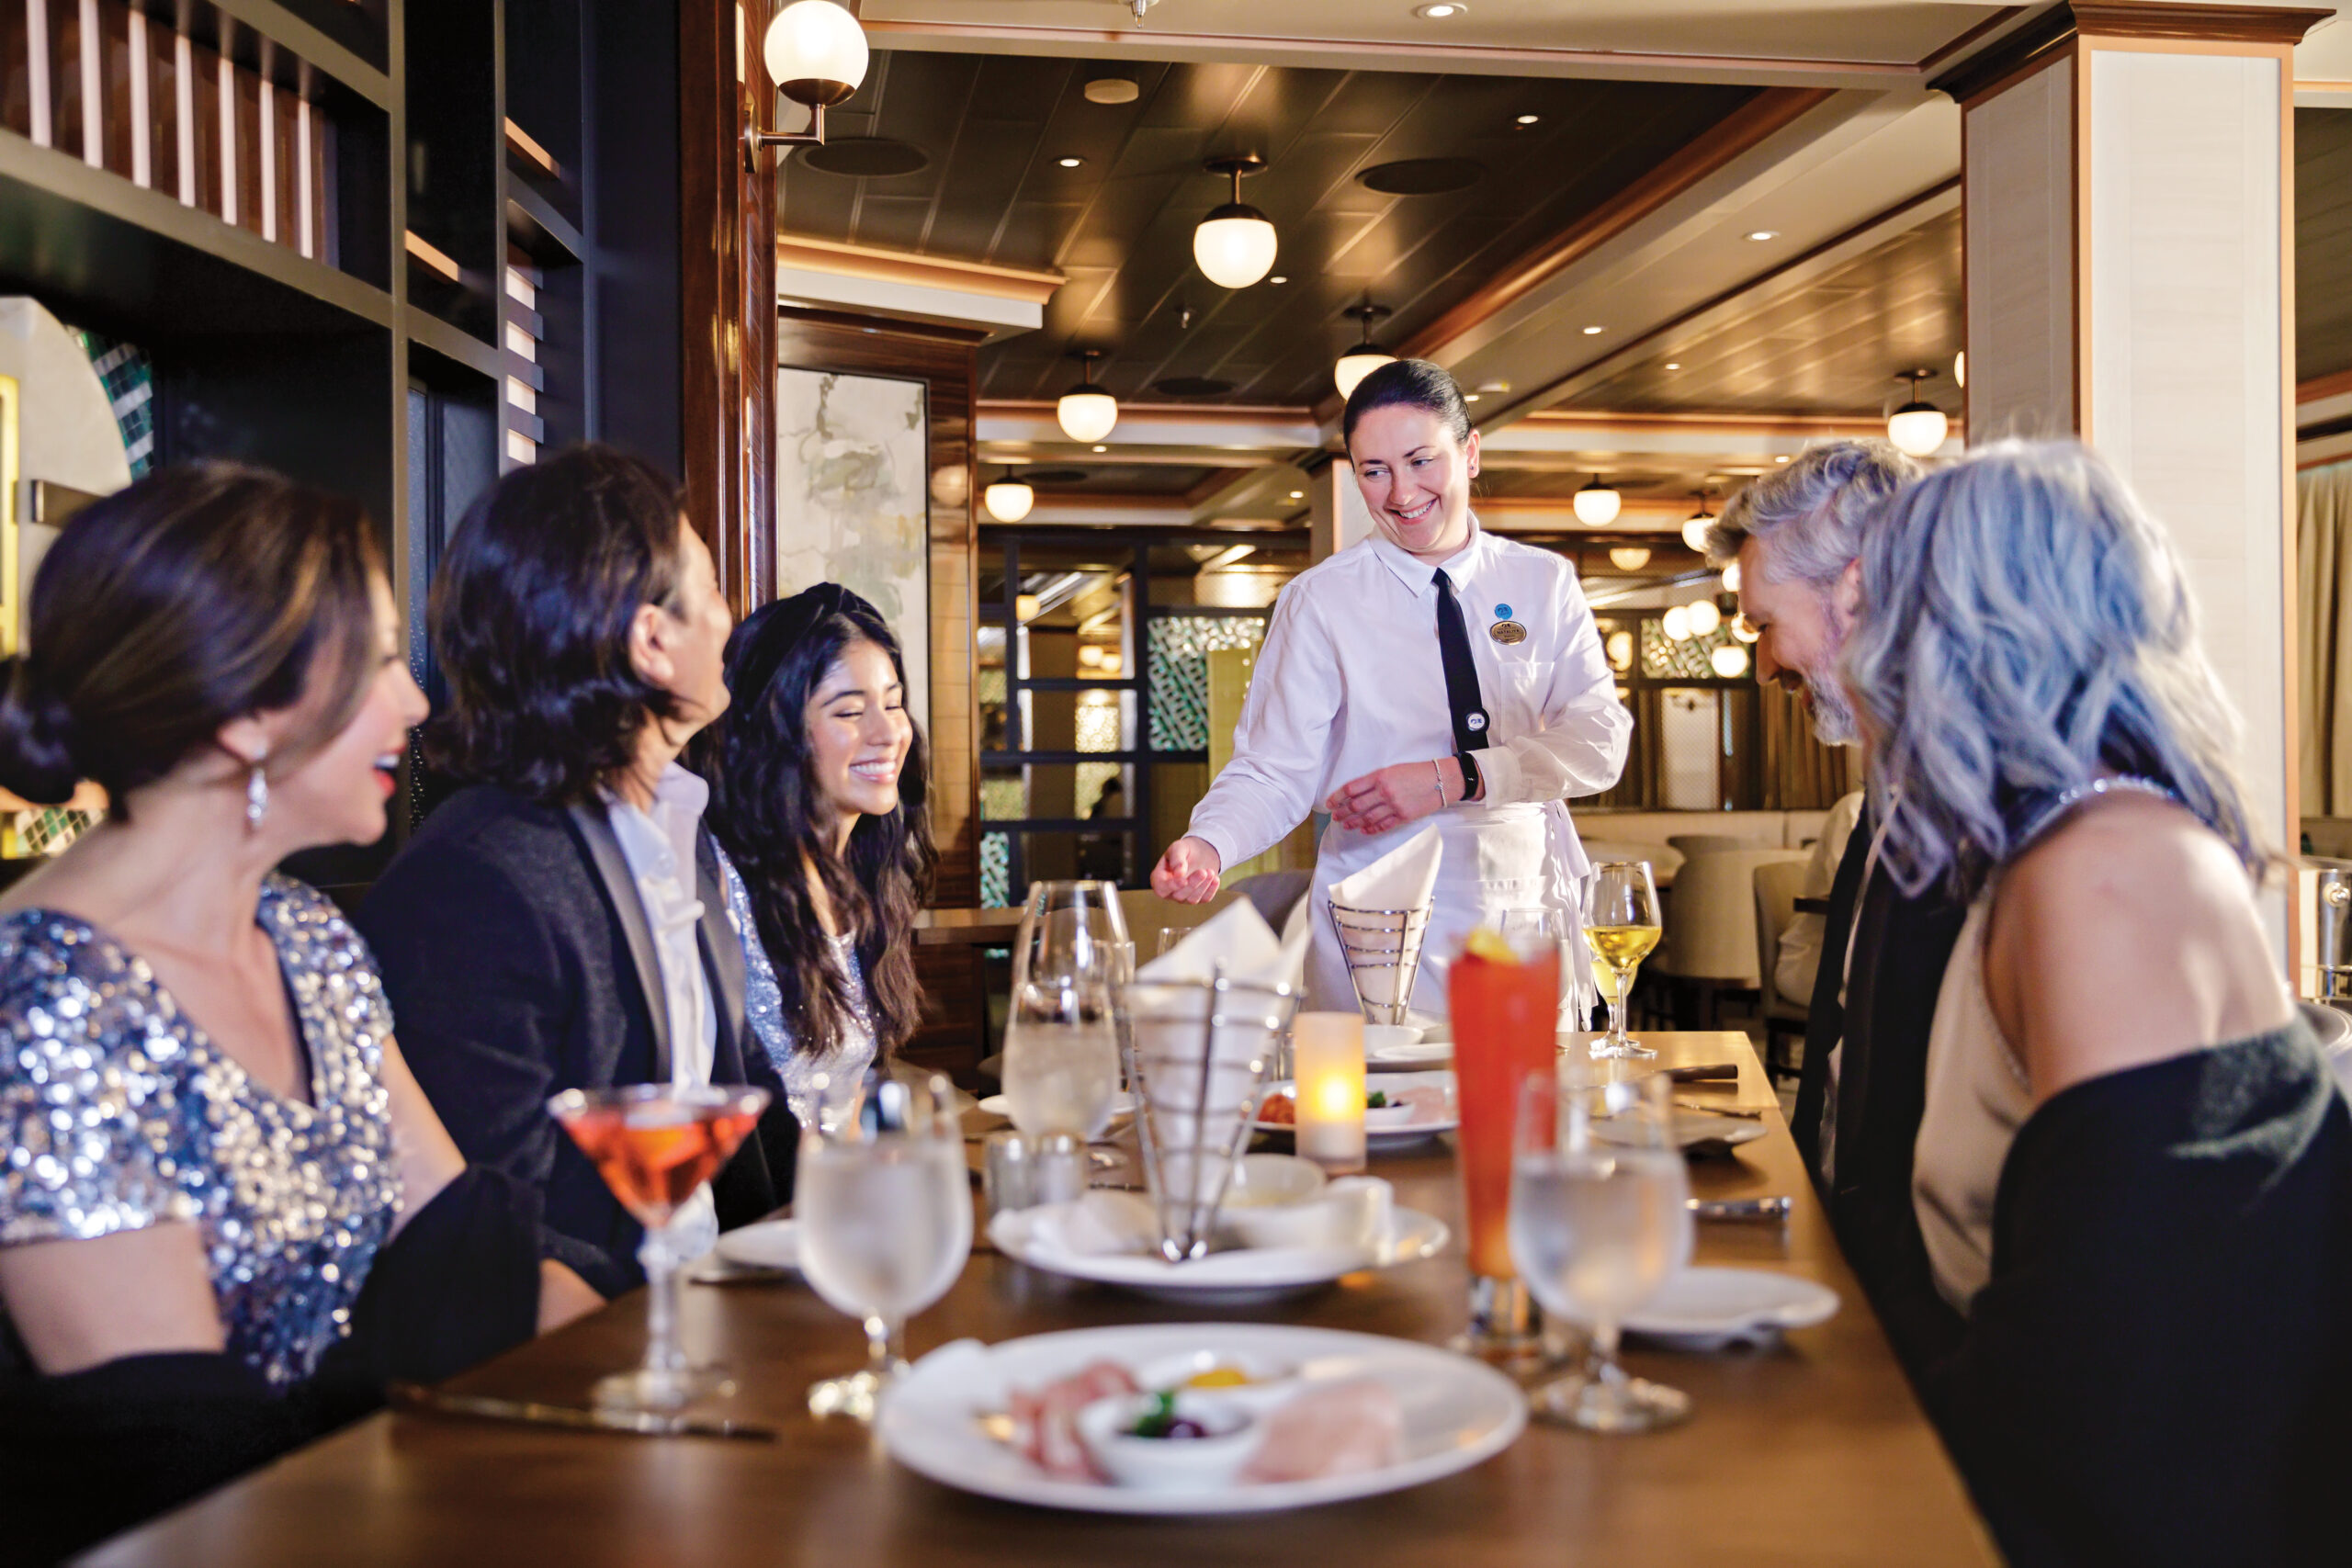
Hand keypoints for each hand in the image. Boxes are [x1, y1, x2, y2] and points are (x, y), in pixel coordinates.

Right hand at [1152, 836, 1223, 902]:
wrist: (1200, 852)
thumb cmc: (1185, 850)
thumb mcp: (1178, 848)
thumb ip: (1176, 859)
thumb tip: (1178, 873)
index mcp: (1160, 878)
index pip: (1161, 888)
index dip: (1171, 886)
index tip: (1184, 880)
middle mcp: (1170, 890)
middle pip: (1178, 895)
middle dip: (1192, 884)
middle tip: (1203, 871)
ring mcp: (1183, 897)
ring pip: (1192, 899)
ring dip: (1203, 886)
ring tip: (1210, 871)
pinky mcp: (1197, 898)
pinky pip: (1204, 899)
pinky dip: (1211, 890)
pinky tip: (1215, 879)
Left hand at [1326, 758, 1455, 835]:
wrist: (1441, 780)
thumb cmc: (1416, 772)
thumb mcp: (1393, 769)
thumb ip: (1374, 780)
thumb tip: (1356, 793)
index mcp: (1380, 776)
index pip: (1351, 788)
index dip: (1337, 797)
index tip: (1330, 802)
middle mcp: (1385, 792)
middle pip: (1356, 805)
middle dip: (1342, 812)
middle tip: (1335, 816)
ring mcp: (1394, 806)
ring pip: (1367, 818)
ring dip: (1354, 823)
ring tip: (1346, 825)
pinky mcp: (1403, 817)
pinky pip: (1383, 825)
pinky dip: (1371, 829)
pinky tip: (1364, 830)